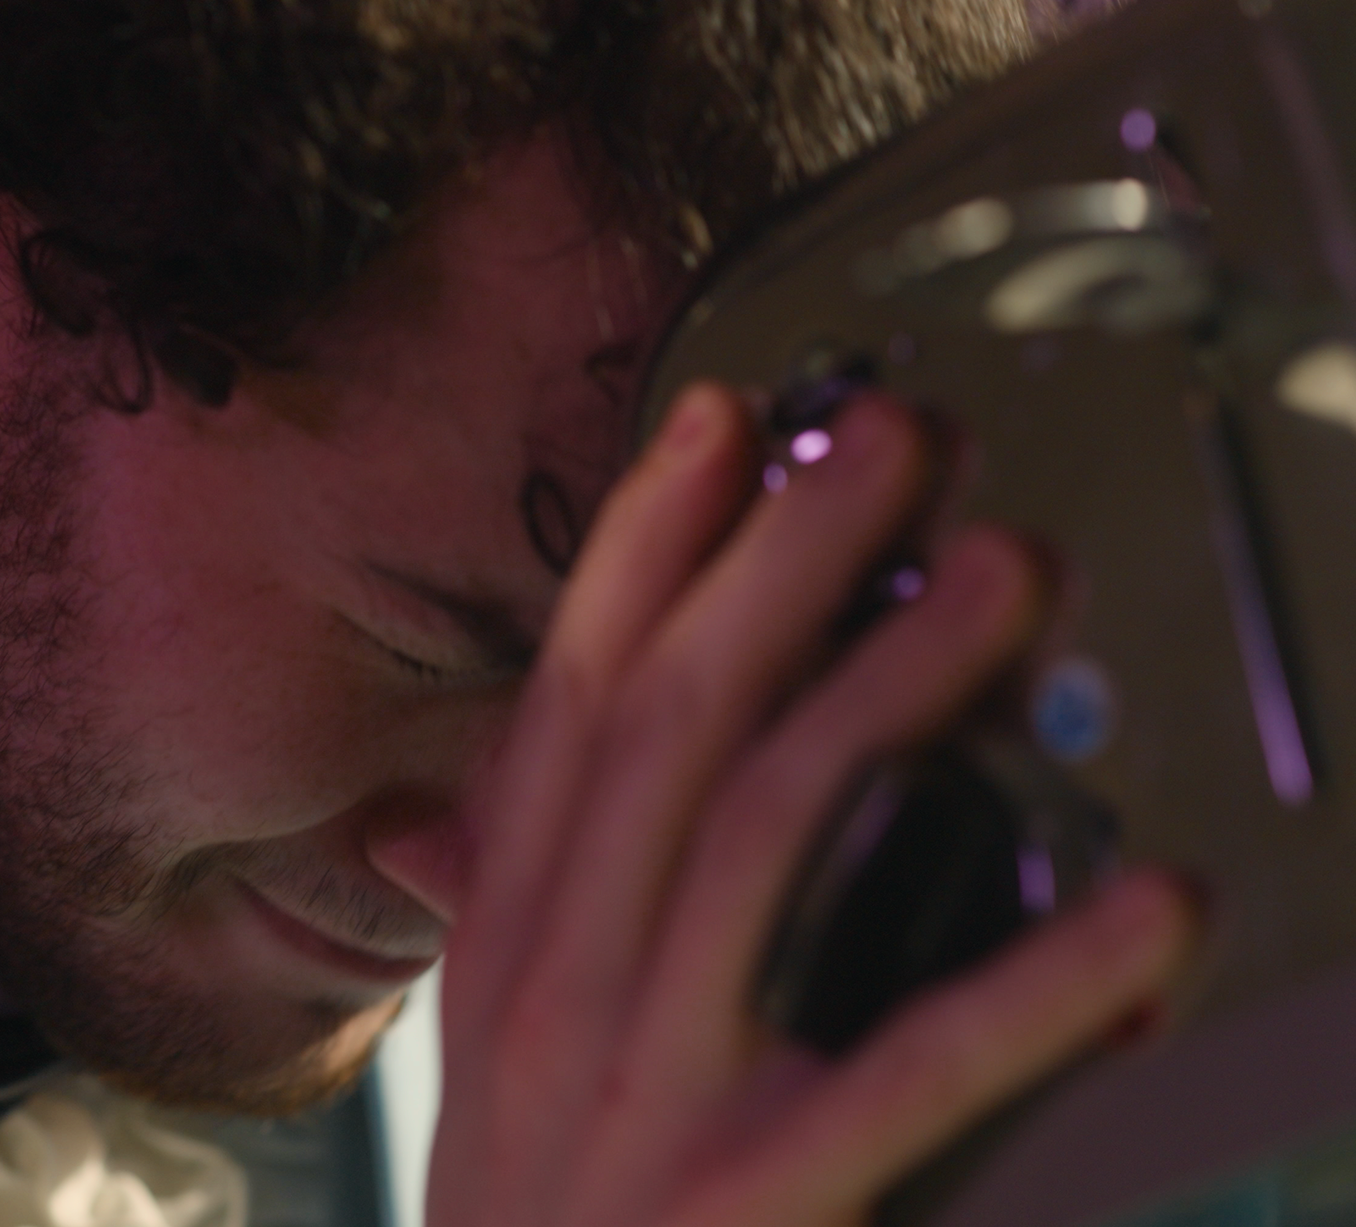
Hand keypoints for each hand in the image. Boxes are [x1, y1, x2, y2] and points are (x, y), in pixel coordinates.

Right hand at [425, 385, 1196, 1226]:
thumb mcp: (484, 1075)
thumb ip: (484, 928)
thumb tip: (436, 815)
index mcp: (508, 953)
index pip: (565, 707)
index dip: (638, 552)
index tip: (718, 425)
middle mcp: (562, 993)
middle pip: (668, 730)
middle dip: (777, 565)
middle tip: (894, 441)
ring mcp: (650, 1094)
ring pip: (766, 843)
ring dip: (886, 695)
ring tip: (999, 579)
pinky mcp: (754, 1202)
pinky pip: (902, 1073)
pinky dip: (1027, 988)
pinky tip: (1137, 913)